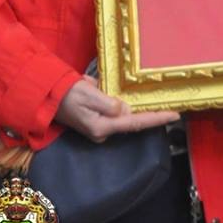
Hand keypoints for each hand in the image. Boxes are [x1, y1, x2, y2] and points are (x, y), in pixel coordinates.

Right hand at [56, 78, 179, 142]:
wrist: (47, 97)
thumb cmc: (67, 94)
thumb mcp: (89, 94)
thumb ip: (109, 103)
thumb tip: (126, 110)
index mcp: (102, 126)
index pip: (136, 123)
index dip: (157, 118)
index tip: (175, 115)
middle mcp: (103, 131)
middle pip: (132, 121)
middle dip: (145, 110)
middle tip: (162, 101)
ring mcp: (100, 128)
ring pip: (123, 115)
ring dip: (126, 102)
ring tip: (115, 90)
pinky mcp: (97, 122)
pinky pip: (113, 111)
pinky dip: (115, 102)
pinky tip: (103, 90)